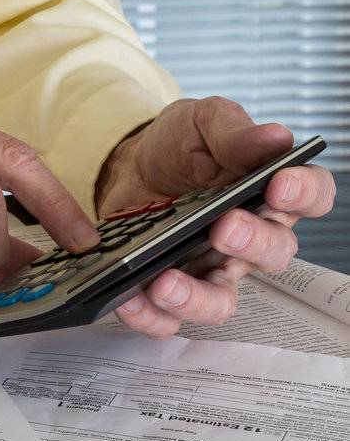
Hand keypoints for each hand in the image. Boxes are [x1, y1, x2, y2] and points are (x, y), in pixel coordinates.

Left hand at [93, 96, 336, 336]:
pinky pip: (168, 318)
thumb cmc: (180, 146)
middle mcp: (249, 237)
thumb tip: (275, 137)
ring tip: (166, 282)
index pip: (310, 196)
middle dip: (251, 243)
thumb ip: (232, 131)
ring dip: (197, 297)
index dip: (304, 194)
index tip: (280, 185)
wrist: (129, 165)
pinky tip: (129, 298)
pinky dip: (150, 315)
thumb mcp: (201, 122)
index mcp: (267, 192)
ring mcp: (211, 267)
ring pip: (222, 300)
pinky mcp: (171, 288)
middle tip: (224, 227)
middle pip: (272, 253)